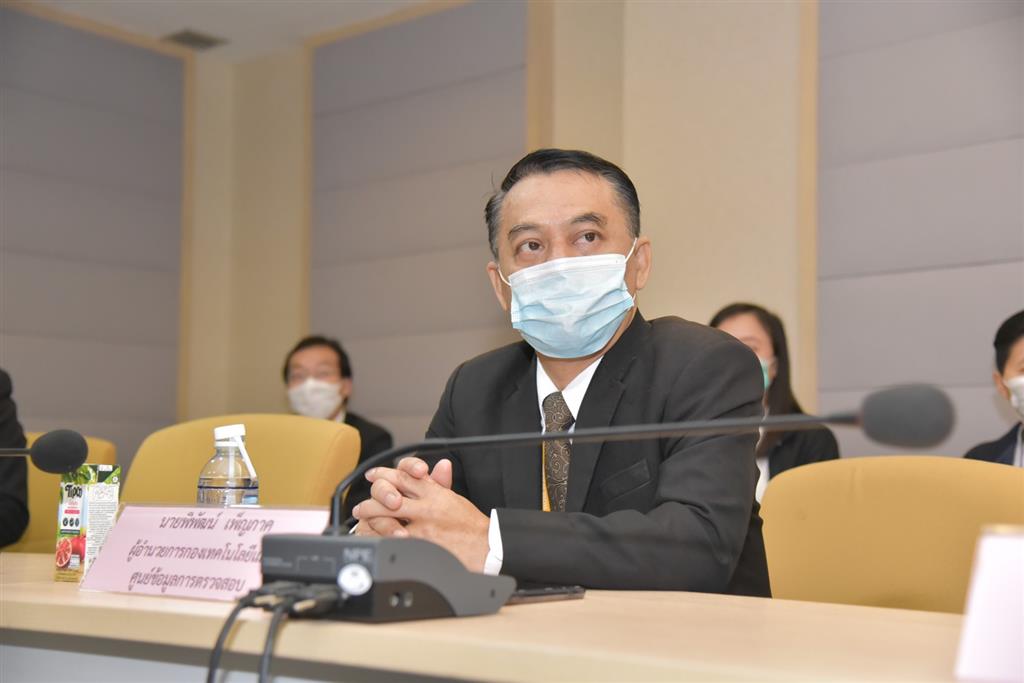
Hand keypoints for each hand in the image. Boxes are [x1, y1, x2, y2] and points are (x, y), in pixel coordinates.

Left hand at [352, 458, 488, 571]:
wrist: (486, 547)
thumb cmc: (472, 526)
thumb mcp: (456, 499)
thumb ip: (441, 484)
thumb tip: (440, 465)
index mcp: (435, 492)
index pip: (405, 476)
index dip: (384, 474)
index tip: (373, 475)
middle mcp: (427, 506)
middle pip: (390, 494)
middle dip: (372, 499)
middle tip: (362, 506)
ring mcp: (422, 525)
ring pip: (388, 516)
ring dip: (371, 518)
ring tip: (363, 521)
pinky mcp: (421, 544)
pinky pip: (394, 538)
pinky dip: (382, 537)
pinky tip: (374, 538)